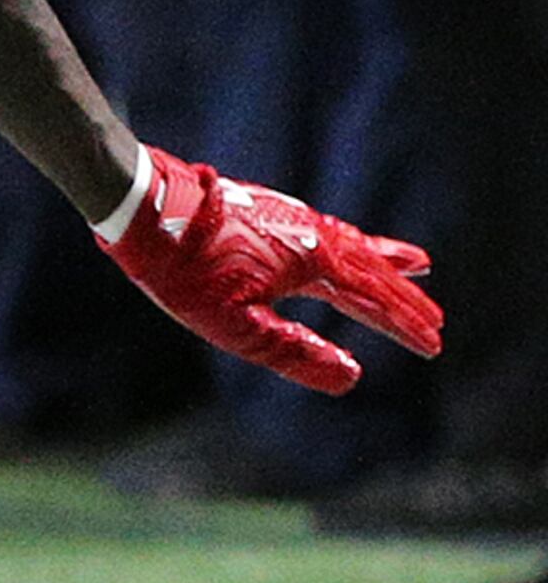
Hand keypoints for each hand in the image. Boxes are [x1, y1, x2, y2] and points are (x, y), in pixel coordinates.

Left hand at [99, 146, 442, 393]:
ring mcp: (291, 218)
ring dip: (386, 261)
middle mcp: (312, 235)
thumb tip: (352, 376)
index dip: (403, 327)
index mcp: (313, 263)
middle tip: (437, 320)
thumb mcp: (235, 325)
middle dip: (404, 298)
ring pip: (353, 244)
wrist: (144, 205)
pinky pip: (327, 230)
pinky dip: (351, 241)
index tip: (433, 346)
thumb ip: (294, 352)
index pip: (372, 303)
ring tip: (417, 264)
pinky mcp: (268, 210)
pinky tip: (343, 244)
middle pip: (372, 271)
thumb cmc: (185, 270)